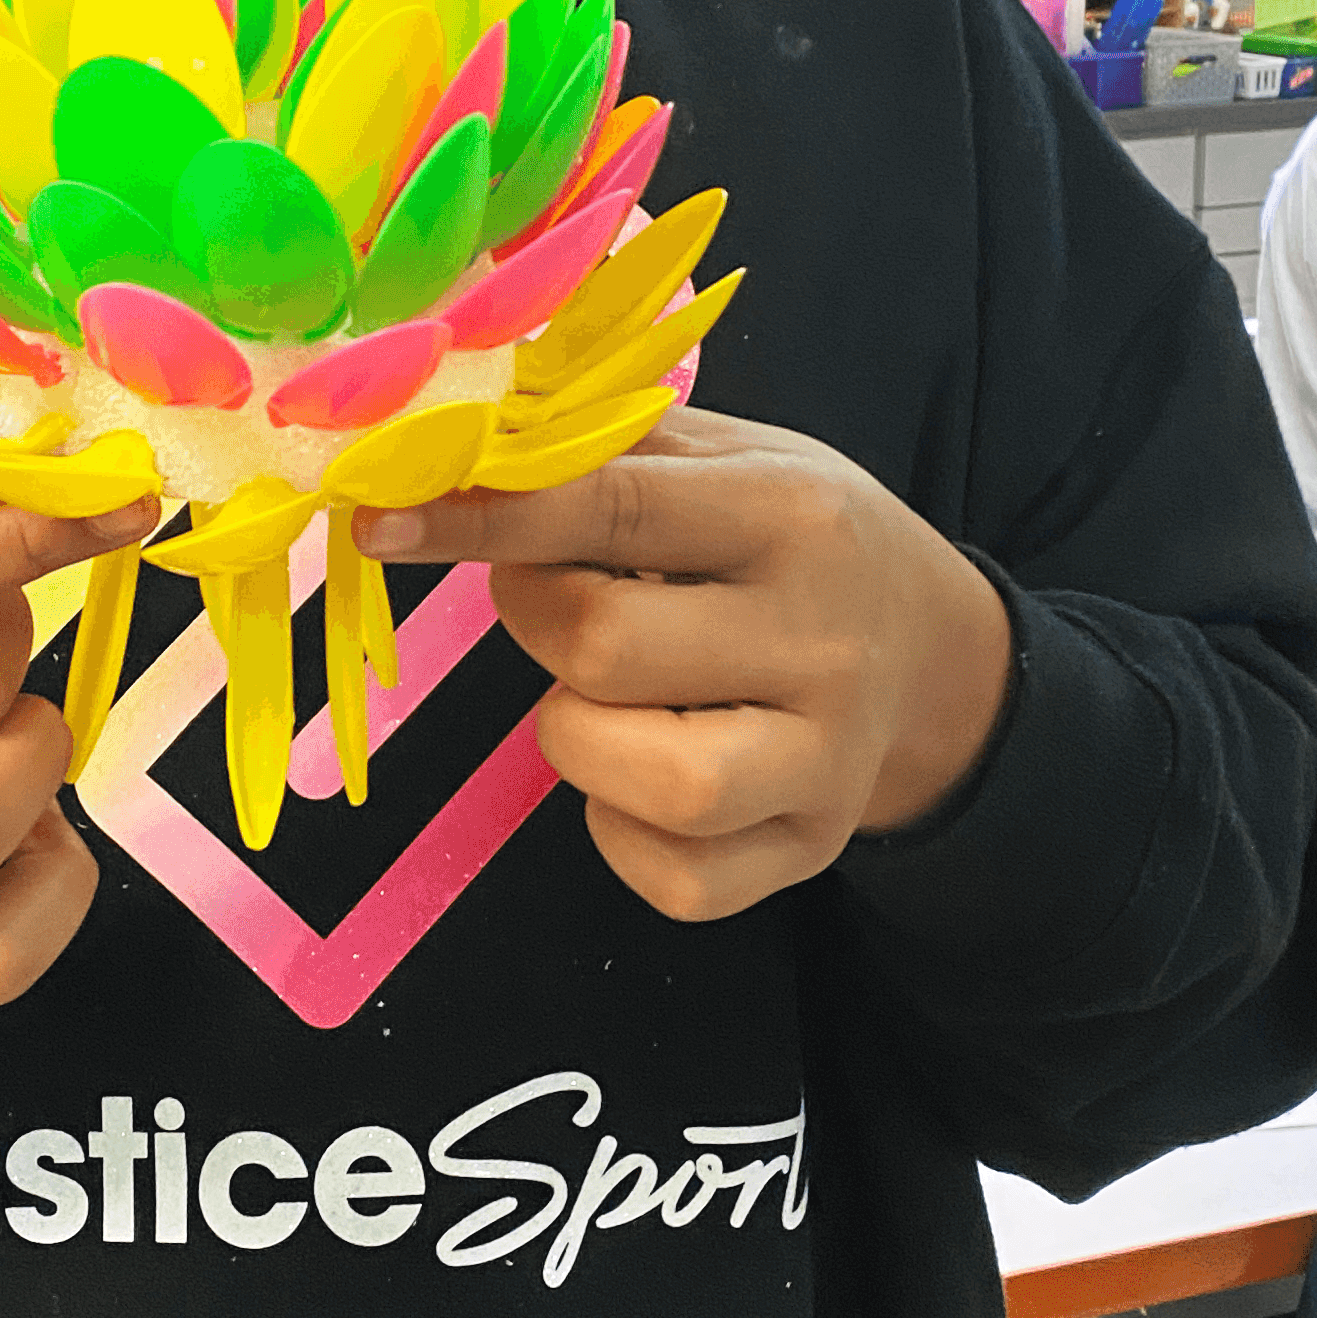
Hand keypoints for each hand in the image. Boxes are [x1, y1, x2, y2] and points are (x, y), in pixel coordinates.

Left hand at [358, 408, 1015, 922]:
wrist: (934, 653)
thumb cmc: (793, 539)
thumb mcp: (729, 456)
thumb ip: (599, 445)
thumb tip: (442, 441)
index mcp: (792, 516)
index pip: (606, 507)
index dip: (477, 516)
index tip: (382, 519)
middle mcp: (821, 640)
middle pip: (604, 647)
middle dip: (536, 619)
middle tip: (556, 598)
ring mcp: (824, 760)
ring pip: (645, 778)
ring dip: (576, 735)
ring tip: (600, 694)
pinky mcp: (810, 850)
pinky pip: (671, 876)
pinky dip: (618, 830)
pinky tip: (636, 771)